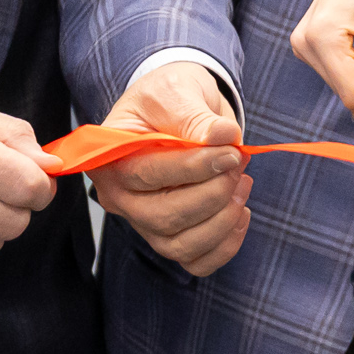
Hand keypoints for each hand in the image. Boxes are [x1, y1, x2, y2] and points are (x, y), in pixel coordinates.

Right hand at [86, 59, 252, 277]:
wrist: (177, 109)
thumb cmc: (168, 98)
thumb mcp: (176, 91)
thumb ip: (194, 115)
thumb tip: (223, 136)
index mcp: (110, 159)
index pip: (148, 175)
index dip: (195, 167)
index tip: (230, 151)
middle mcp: (120, 198)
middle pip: (166, 216)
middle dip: (213, 193)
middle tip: (238, 162)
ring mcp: (144, 222)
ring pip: (181, 246)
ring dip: (222, 220)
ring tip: (242, 182)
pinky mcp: (170, 237)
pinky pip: (196, 262)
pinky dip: (225, 246)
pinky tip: (241, 213)